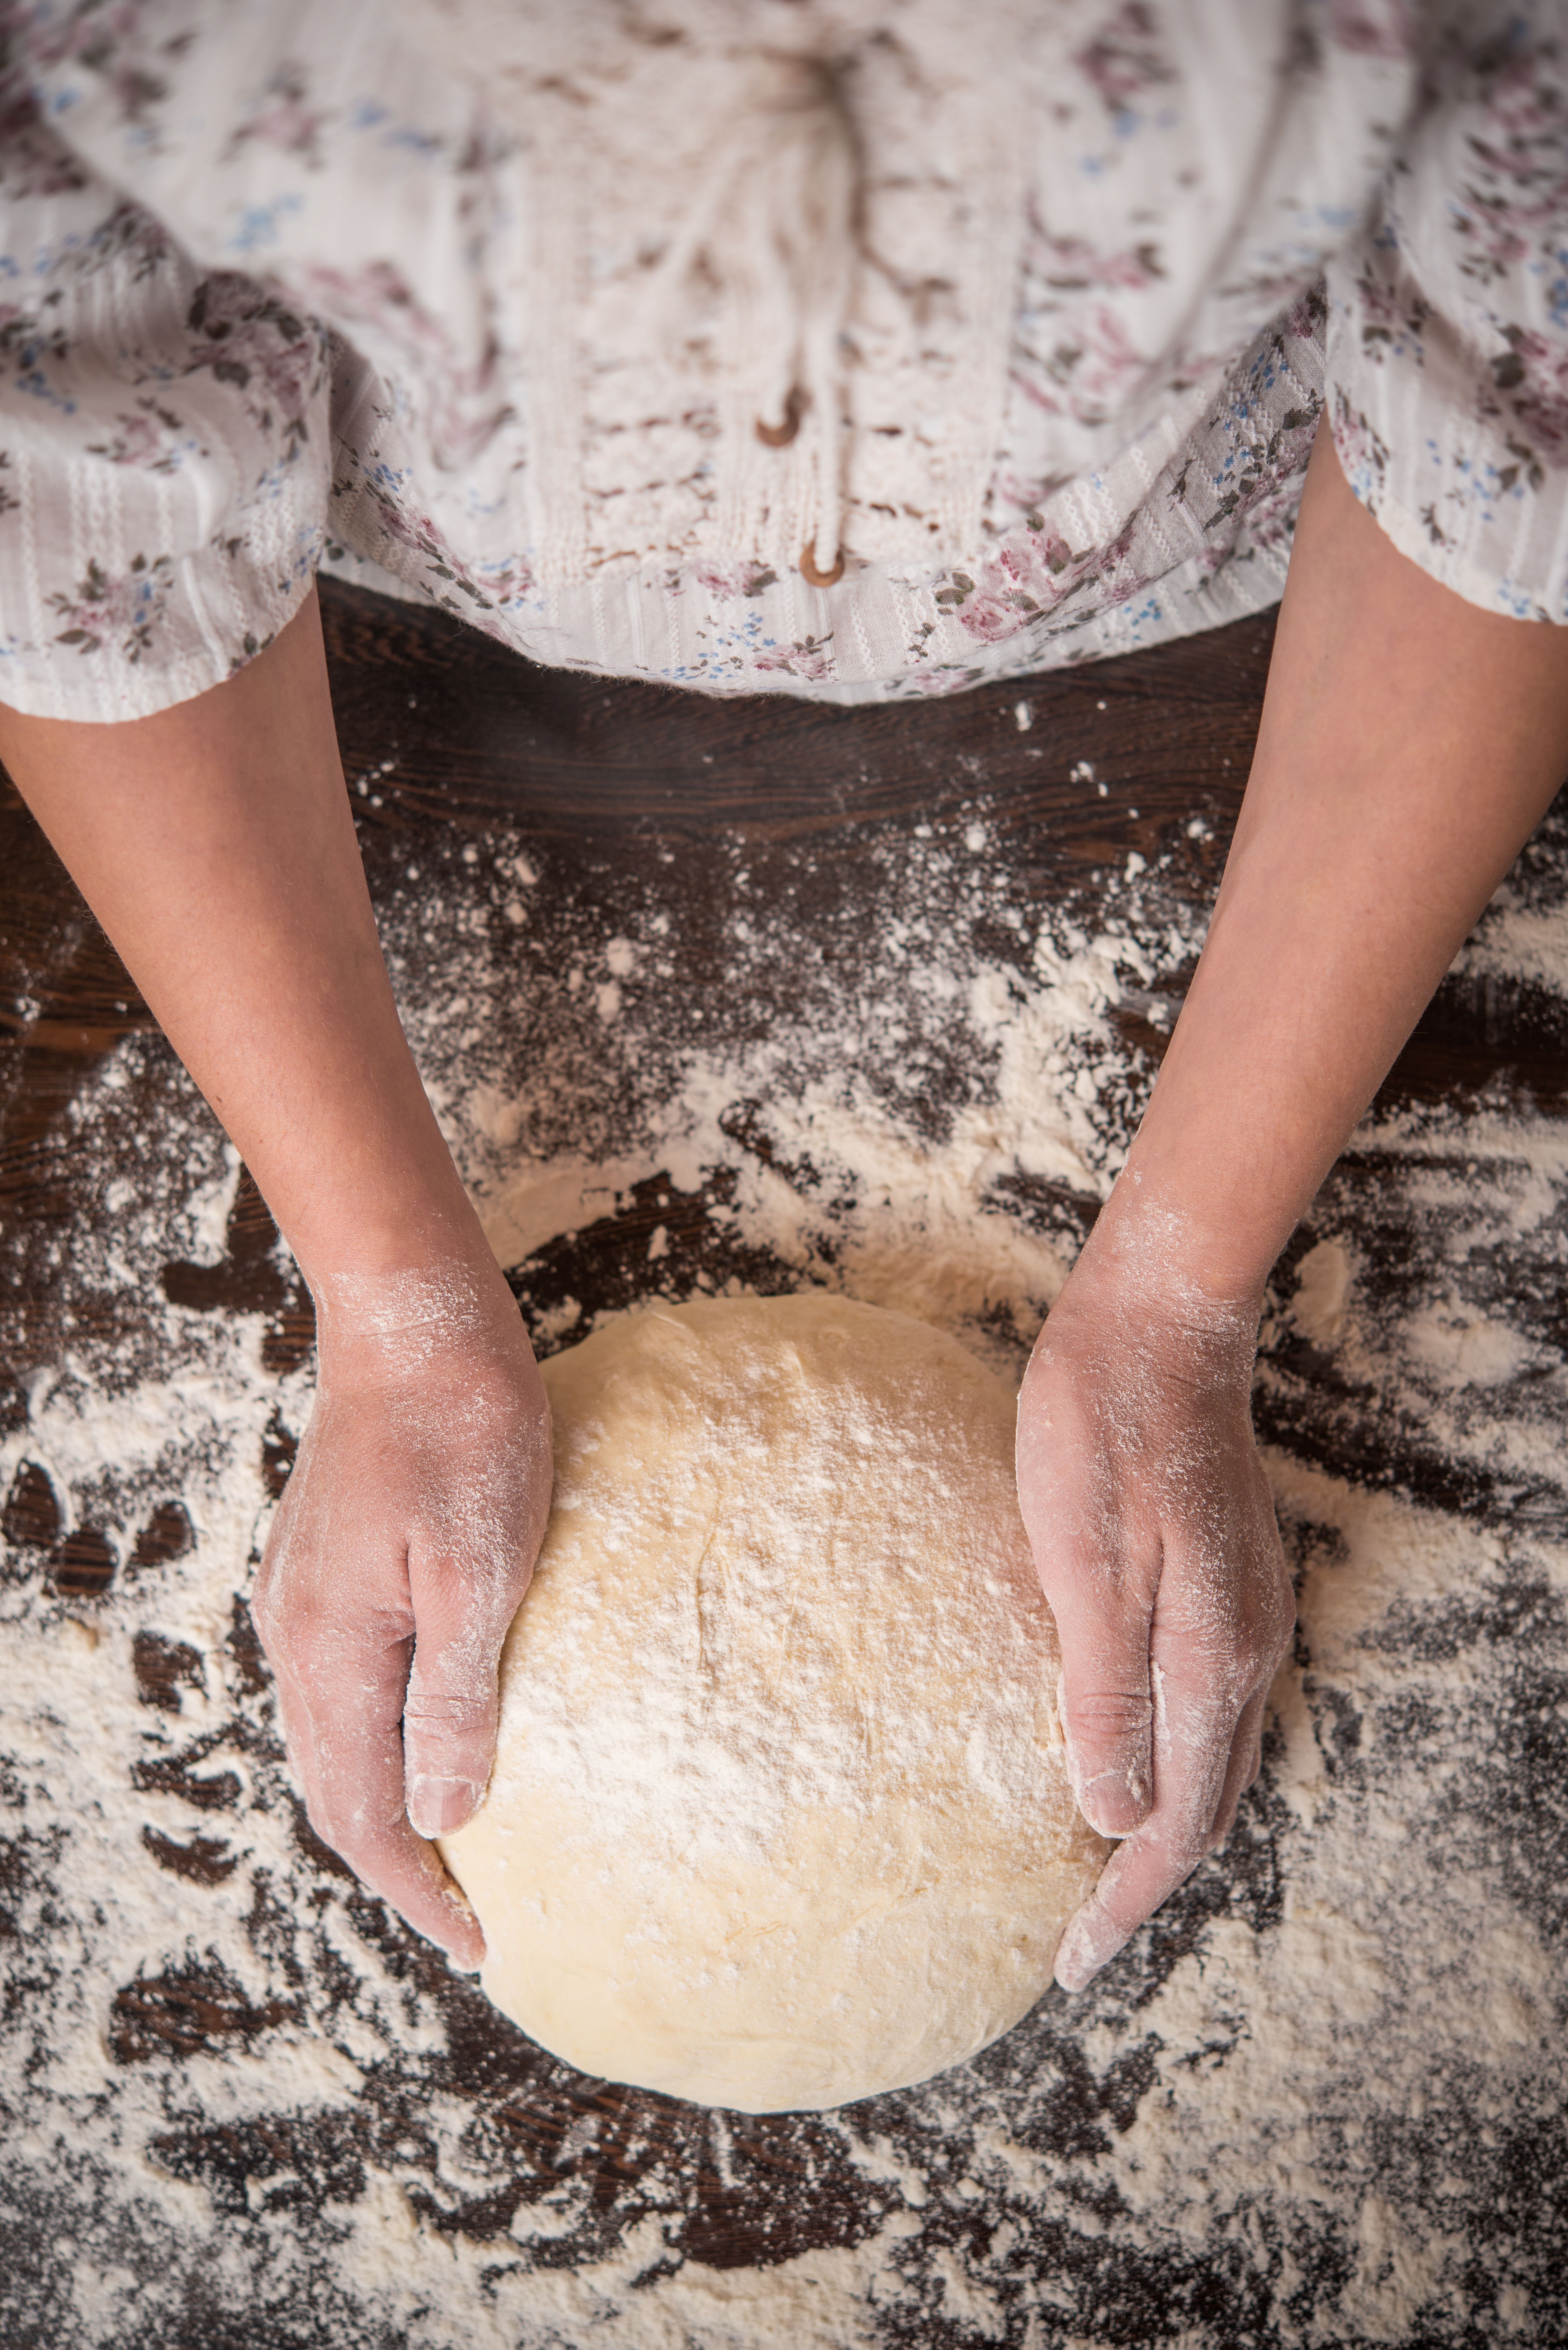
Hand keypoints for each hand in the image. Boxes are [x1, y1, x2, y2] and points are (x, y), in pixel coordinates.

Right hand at [251, 1264, 551, 1966]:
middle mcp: (299, 1635)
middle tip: (466, 1917)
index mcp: (336, 1648)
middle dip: (396, 1863)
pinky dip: (372, 1738)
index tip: (477, 1945)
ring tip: (447, 1847)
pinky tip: (417, 1739)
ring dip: (380, 1803)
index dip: (419, 1890)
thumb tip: (448, 1811)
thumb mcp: (483, 1569)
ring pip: (330, 1740)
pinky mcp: (320, 1567)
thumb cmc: (465, 1430)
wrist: (415, 1321)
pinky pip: (336, 1686)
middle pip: (335, 1788)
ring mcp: (301, 1598)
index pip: (365, 1811)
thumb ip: (459, 1694)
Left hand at [1017, 1222, 1293, 1992]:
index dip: (1123, 1902)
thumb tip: (1111, 1815)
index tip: (1069, 1966)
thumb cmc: (1103, 1431)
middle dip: (1143, 1881)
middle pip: (1206, 1803)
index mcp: (1208, 1657)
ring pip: (1210, 1756)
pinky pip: (1202, 1702)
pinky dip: (1167, 1757)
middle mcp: (1243, 1647)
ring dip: (1158, 1821)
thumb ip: (1105, 1692)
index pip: (1176, 1822)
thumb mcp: (1084, 1563)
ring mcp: (1240, 1612)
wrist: (1155, 1325)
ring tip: (1095, 1869)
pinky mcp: (1220, 1580)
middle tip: (1077, 1943)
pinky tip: (1121, 1756)